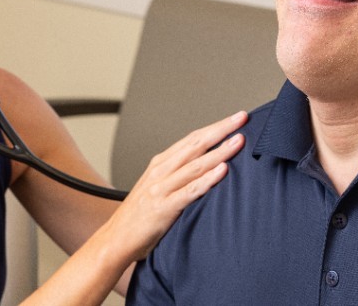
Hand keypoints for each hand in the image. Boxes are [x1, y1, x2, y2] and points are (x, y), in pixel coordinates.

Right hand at [102, 111, 246, 261]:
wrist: (116, 239)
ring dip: (219, 151)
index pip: (192, 139)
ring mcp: (161, 189)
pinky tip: (222, 171)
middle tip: (242, 119)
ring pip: (196, 165)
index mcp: (160, 164)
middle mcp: (161, 171)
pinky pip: (190, 191)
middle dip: (221, 130)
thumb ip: (177, 176)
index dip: (215, 127)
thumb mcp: (156, 187)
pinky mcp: (164, 208)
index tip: (235, 119)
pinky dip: (207, 179)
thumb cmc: (139, 216)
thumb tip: (208, 167)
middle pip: (196, 145)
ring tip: (238, 141)